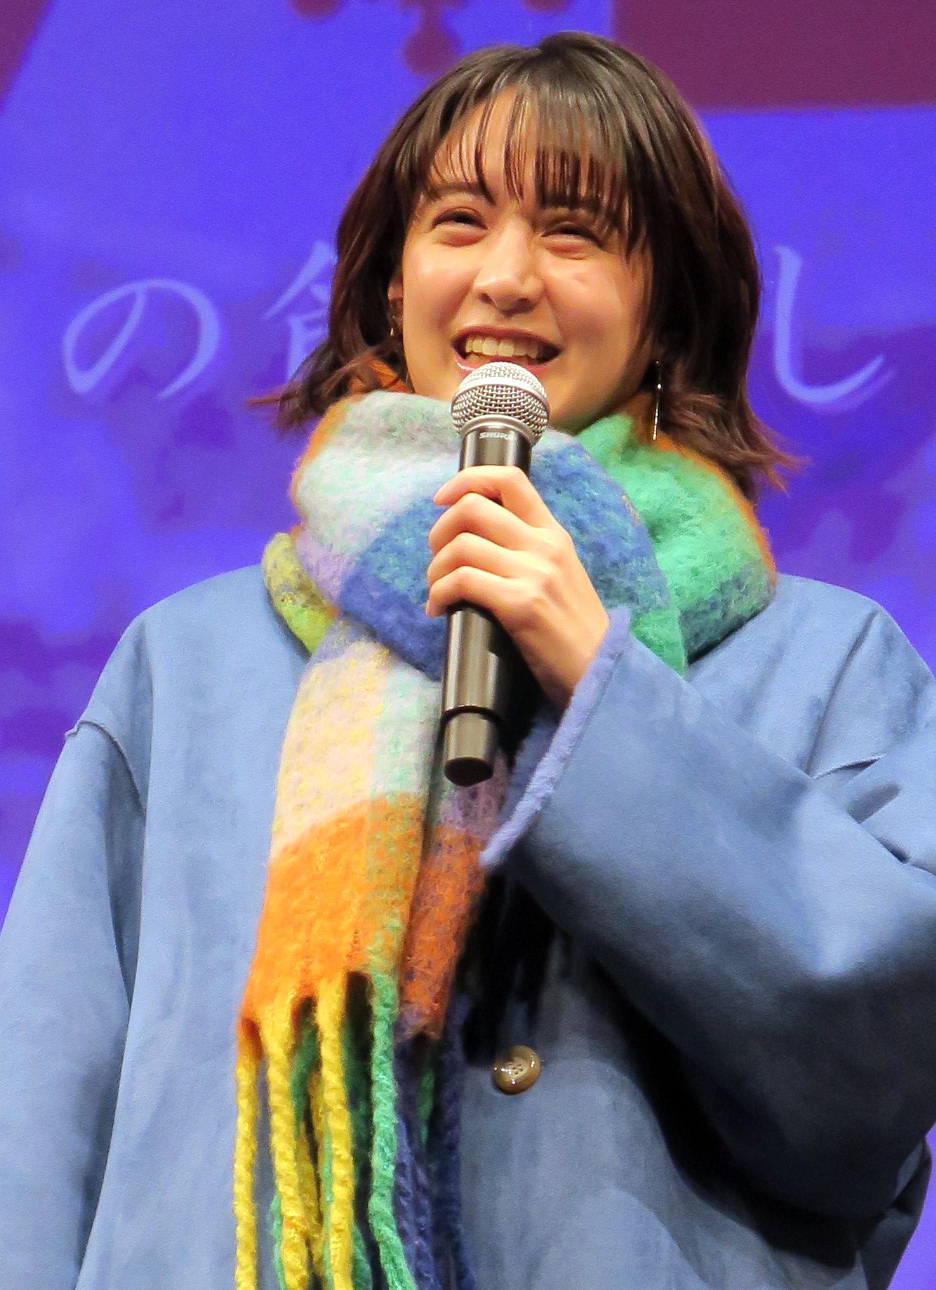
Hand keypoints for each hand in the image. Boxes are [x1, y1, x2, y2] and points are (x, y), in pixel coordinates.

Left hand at [426, 466, 609, 709]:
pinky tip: (438, 609)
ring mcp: (532, 573)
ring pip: (460, 546)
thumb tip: (478, 539)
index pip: (509, 478)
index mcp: (553, 532)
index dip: (466, 480)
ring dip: (435, 569)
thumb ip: (529, 550)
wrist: (599, 668)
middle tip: (435, 558)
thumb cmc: (575, 627)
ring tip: (436, 590)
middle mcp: (543, 545)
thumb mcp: (560, 573)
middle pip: (473, 508)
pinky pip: (461, 582)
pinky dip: (438, 593)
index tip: (442, 499)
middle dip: (439, 530)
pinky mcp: (519, 604)